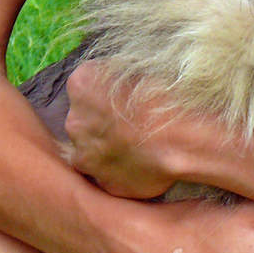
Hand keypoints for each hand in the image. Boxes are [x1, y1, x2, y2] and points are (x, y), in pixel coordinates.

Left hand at [64, 61, 190, 199]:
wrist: (179, 139)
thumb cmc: (162, 98)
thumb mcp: (136, 69)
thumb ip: (114, 78)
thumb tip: (117, 85)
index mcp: (80, 85)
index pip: (84, 84)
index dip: (104, 92)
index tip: (124, 97)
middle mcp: (74, 122)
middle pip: (83, 119)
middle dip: (102, 122)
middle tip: (131, 123)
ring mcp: (85, 156)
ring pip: (92, 150)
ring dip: (108, 149)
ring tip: (138, 146)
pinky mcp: (104, 183)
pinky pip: (110, 175)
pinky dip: (122, 171)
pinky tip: (143, 164)